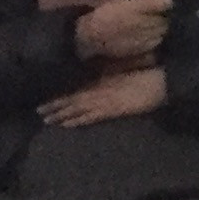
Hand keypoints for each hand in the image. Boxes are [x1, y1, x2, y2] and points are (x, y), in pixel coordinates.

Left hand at [41, 66, 167, 127]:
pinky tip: (66, 125)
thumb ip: (108, 76)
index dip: (61, 94)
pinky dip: (77, 120)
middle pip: (72, 98)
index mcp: (102, 80)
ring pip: (77, 108)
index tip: (46, 98)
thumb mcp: (123, 74)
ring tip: (46, 120)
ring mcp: (104, 100)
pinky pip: (90, 117)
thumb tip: (95, 77)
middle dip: (55, 105)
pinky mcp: (112, 110)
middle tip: (38, 111)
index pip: (77, 88)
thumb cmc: (145, 77)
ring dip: (61, 114)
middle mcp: (99, 90)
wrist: (160, 83)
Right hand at [73, 0, 172, 61]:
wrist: (91, 37)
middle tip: (152, 15)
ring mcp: (146, 37)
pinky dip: (155, 37)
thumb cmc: (105, 15)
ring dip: (159, 26)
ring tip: (148, 25)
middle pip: (166, 17)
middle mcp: (145, 23)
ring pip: (163, 29)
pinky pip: (158, 40)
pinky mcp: (145, 48)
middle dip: (162, 15)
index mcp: (138, 8)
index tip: (161, 2)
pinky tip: (145, 35)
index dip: (165, 2)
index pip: (165, 3)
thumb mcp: (123, 0)